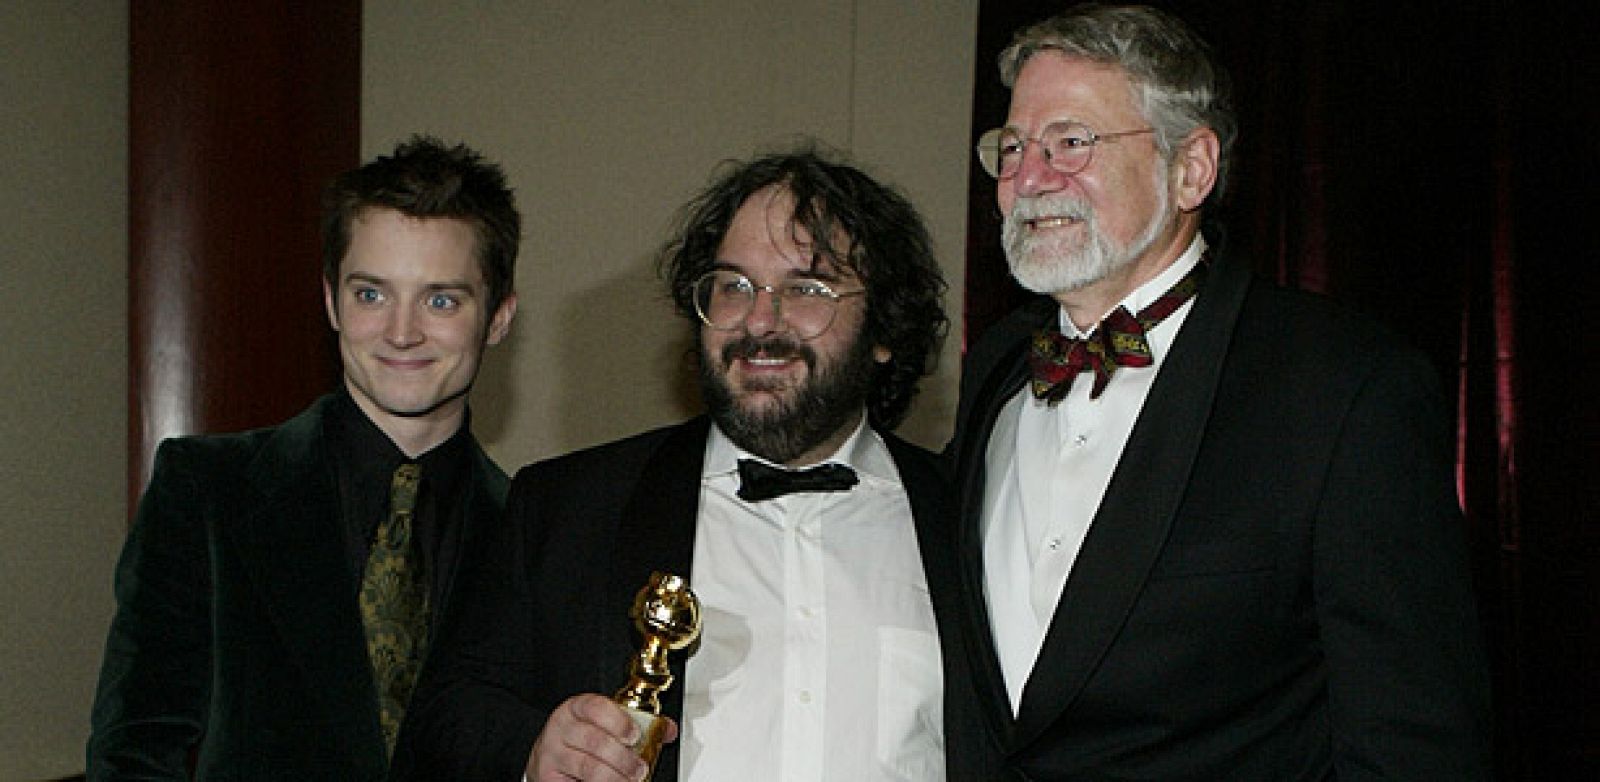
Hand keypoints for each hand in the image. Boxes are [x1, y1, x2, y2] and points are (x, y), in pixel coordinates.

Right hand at [525, 693, 677, 781]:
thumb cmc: (581, 738)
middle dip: (622, 758)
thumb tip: (667, 730)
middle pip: (594, 740)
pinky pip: (576, 781)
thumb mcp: (604, 724)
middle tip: (639, 768)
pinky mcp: (547, 775)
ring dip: (614, 777)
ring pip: (588, 767)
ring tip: (628, 781)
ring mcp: (552, 753)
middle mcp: (560, 728)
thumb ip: (635, 724)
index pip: (595, 707)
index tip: (634, 735)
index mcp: (576, 708)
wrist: (549, 756)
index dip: (618, 721)